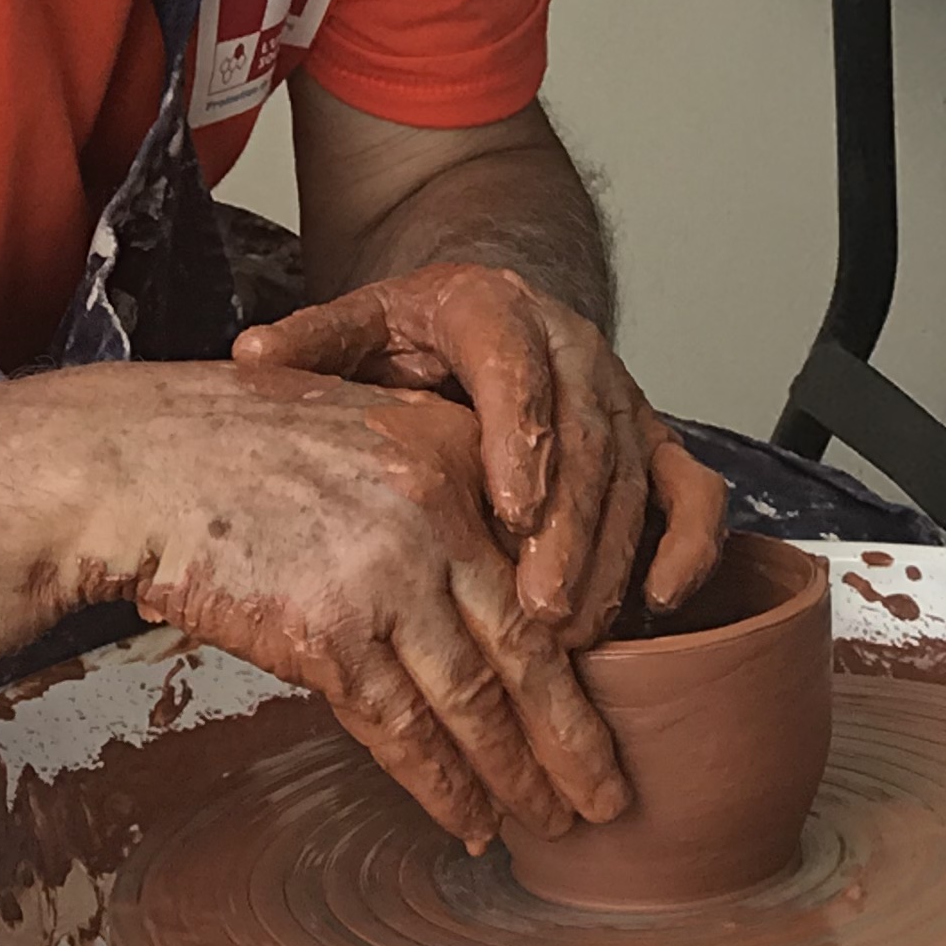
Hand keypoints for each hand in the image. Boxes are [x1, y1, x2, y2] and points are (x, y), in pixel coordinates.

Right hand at [60, 363, 629, 848]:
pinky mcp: (328, 634)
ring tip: (553, 824)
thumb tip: (505, 594)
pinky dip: (443, 785)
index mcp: (457, 457)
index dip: (583, 656)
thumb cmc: (242, 449)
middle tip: (612, 797)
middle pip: (530, 652)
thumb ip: (441, 497)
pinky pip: (402, 731)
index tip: (613, 707)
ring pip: (475, 704)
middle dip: (576, 740)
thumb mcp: (368, 436)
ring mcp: (385, 578)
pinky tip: (471, 820)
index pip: (543, 574)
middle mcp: (437, 514)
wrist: (137, 463)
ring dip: (518, 778)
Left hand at [233, 264, 727, 662]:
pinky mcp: (652, 441)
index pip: (514, 369)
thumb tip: (252, 355)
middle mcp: (572, 350)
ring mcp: (620, 398)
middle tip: (540, 610)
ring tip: (572, 636)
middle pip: (585, 439)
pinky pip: (692, 493)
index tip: (508, 513)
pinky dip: (688, 547)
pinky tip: (657, 605)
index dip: (520, 440)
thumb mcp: (360, 325)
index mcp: (493, 313)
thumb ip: (316, 343)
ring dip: (609, 559)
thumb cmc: (415, 335)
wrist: (487, 309)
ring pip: (633, 478)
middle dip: (568, 530)